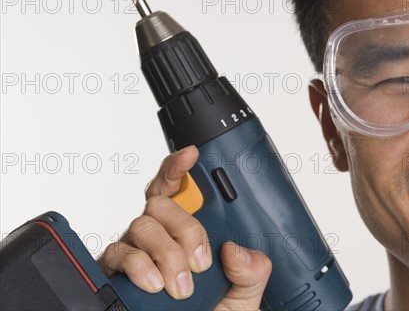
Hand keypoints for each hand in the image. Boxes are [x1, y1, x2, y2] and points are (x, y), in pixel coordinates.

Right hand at [97, 146, 271, 307]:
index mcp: (189, 232)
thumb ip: (251, 271)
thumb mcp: (244, 294)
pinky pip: (118, 253)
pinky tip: (153, 283)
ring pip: (142, 225)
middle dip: (186, 229)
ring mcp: (137, 250)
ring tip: (181, 285)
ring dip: (166, 253)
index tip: (192, 155)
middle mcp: (160, 235)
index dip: (181, 168)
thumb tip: (237, 250)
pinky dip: (138, 266)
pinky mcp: (115, 271)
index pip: (181, 189)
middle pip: (162, 202)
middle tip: (200, 263)